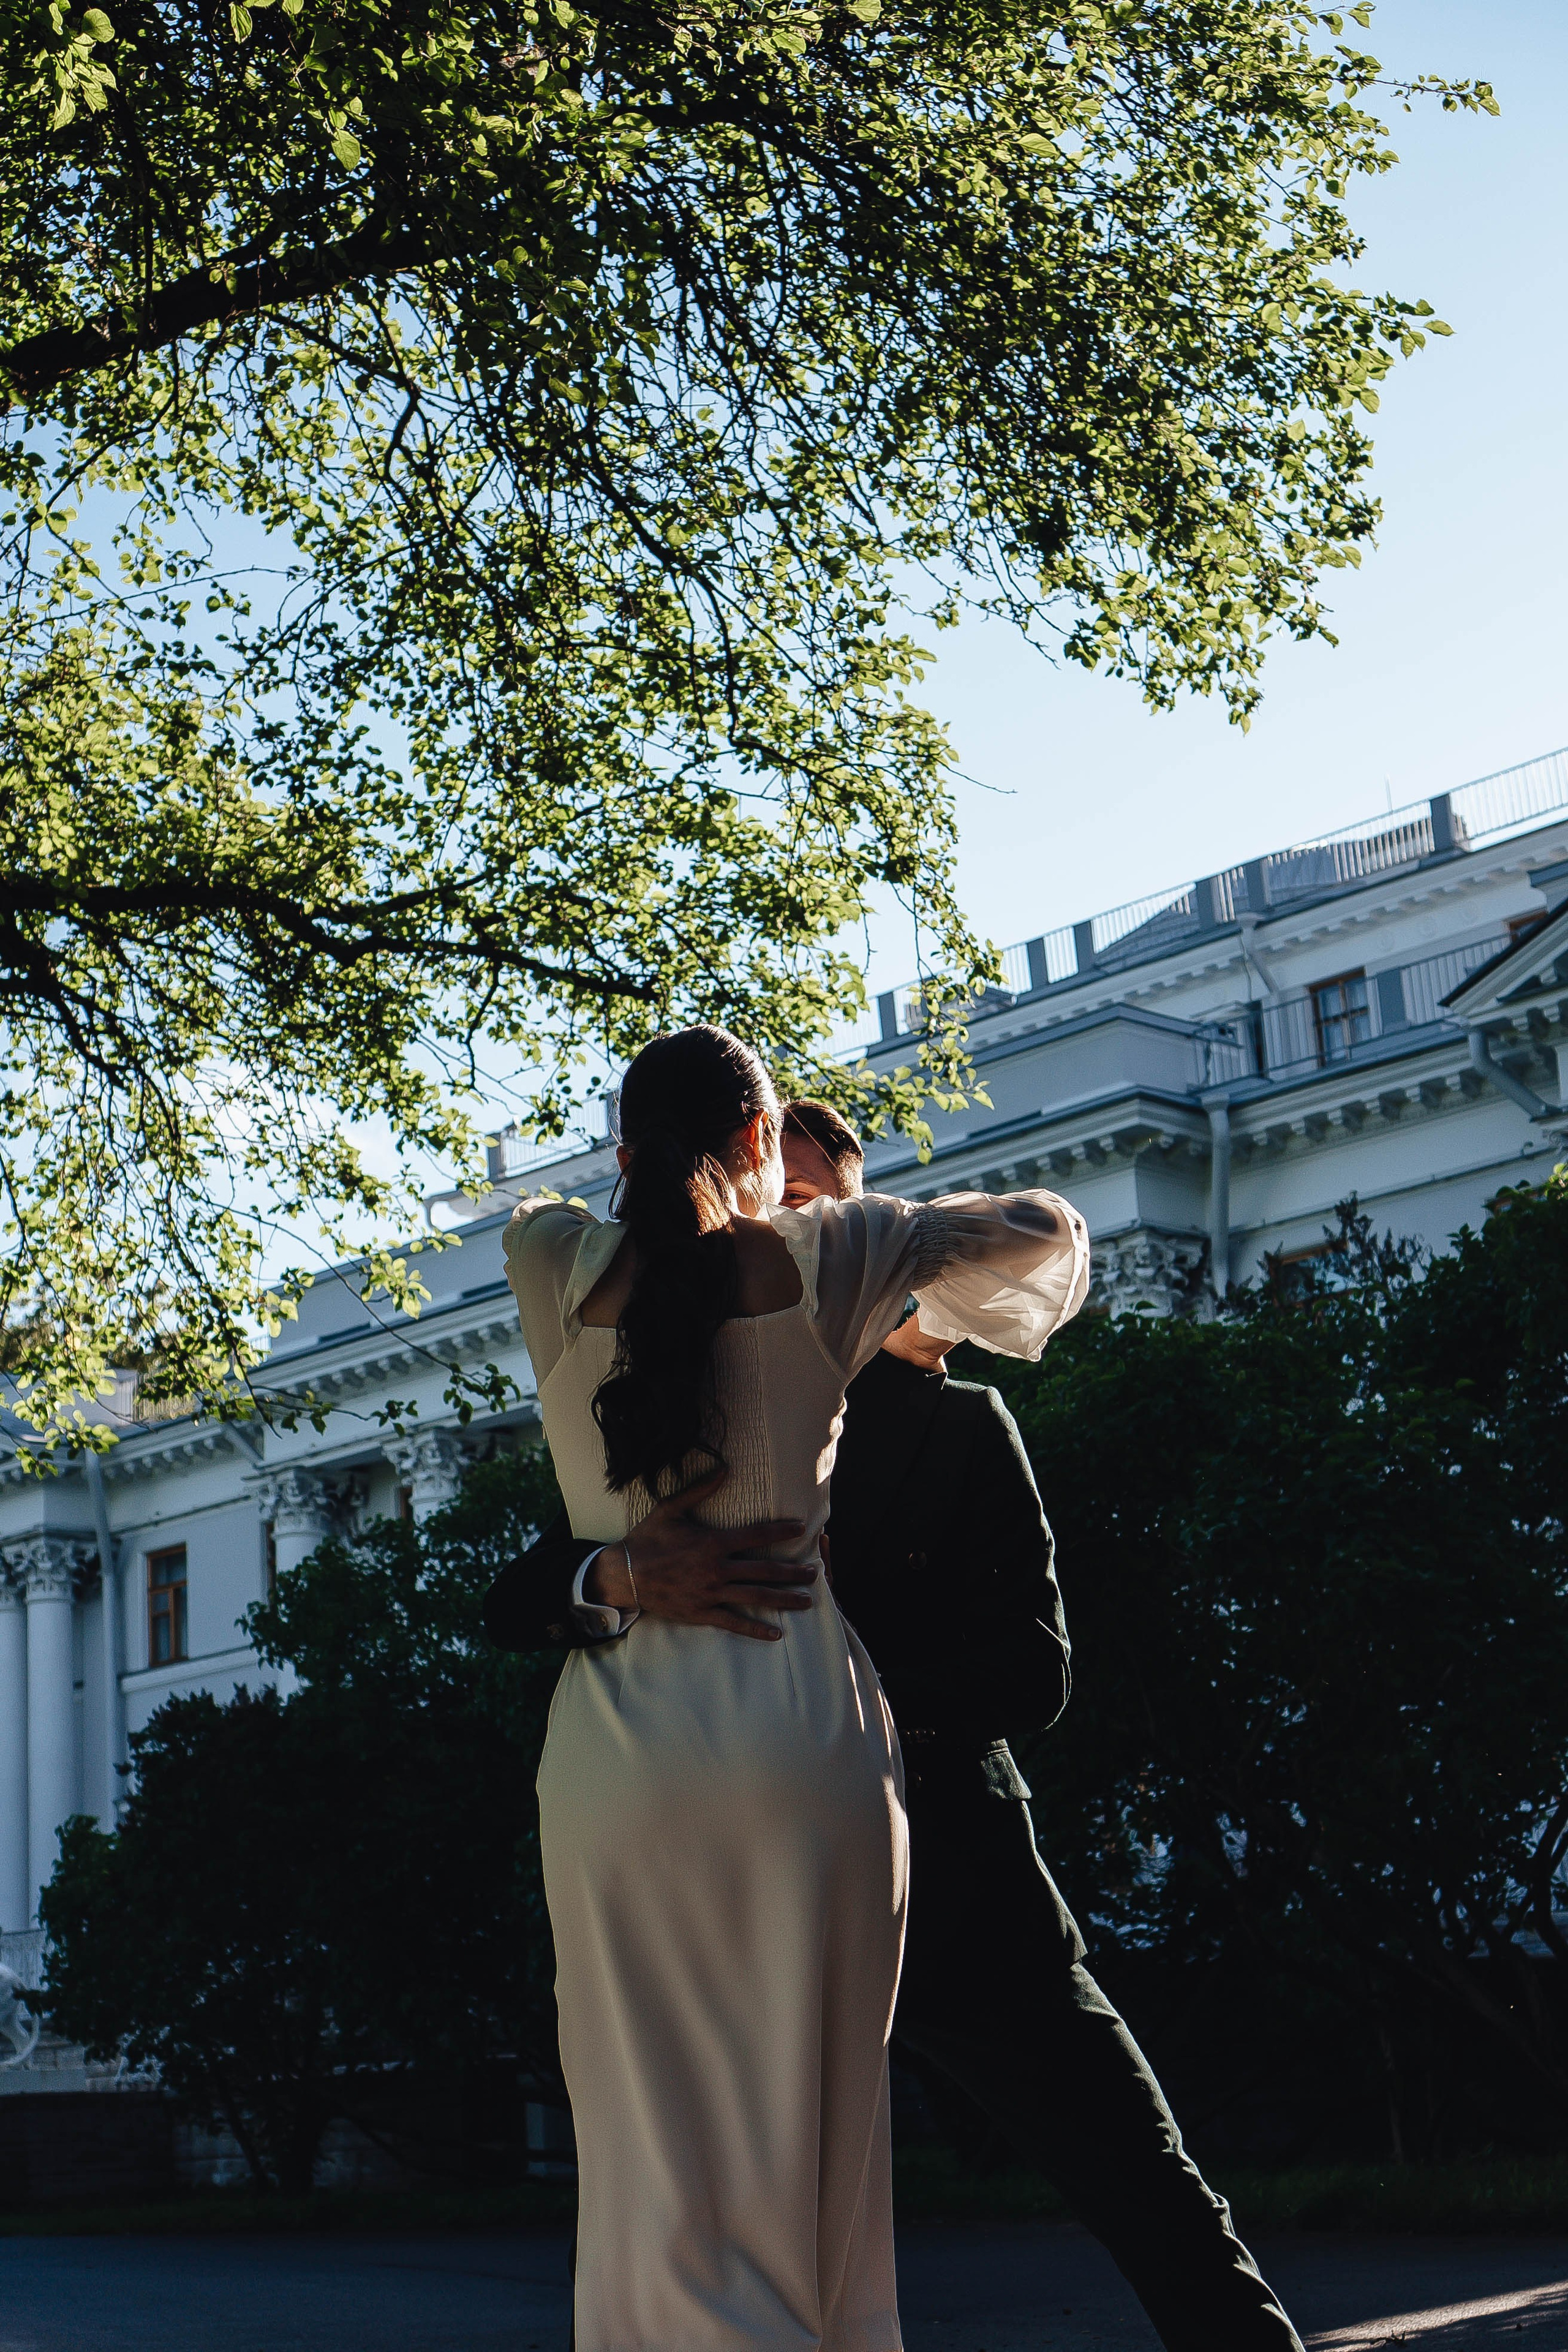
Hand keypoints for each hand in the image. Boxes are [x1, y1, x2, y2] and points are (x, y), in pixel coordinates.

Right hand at [583, 1471, 813, 1640]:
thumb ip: (700, 1489)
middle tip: (815, 1573)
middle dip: (792, 1572)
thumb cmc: (648, 1540)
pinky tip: (776, 1633)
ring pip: (756, 1597)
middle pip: (764, 1570)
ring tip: (806, 1601)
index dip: (781, 1530)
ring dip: (784, 1599)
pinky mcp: (702, 1613)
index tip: (802, 1528)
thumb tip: (724, 1468)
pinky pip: (734, 1622)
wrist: (624, 1575)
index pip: (757, 1535)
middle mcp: (717, 1569)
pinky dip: (756, 1628)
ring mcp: (711, 1593)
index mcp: (713, 1542)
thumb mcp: (671, 1509)